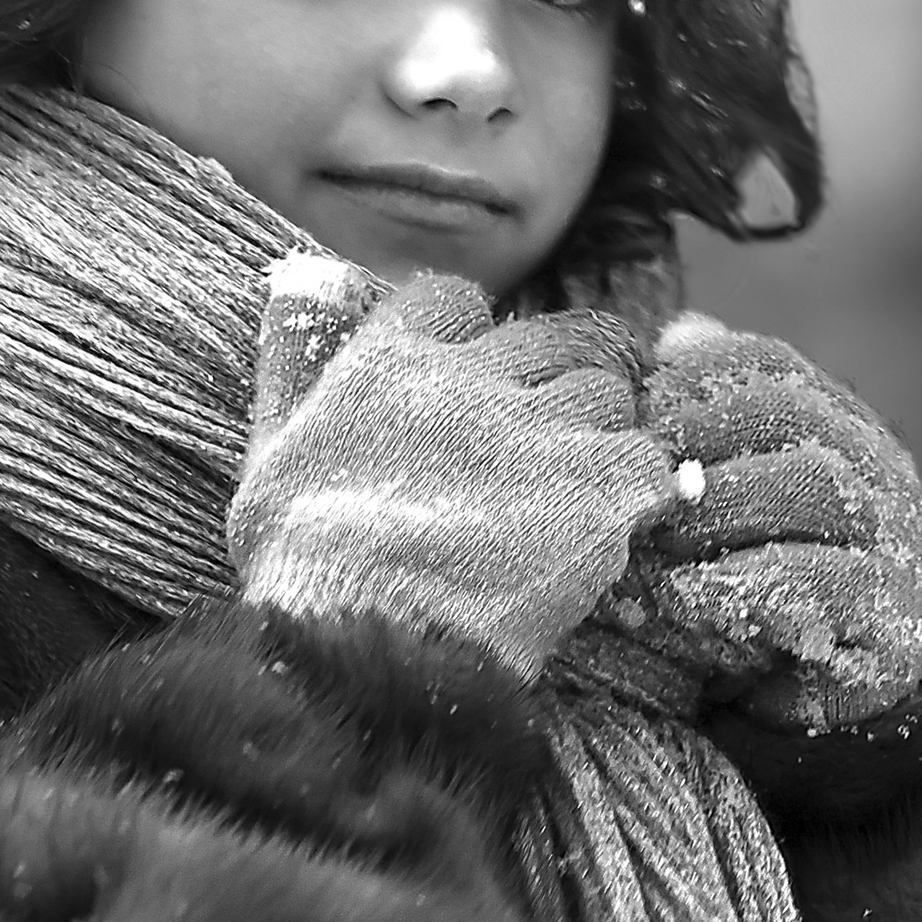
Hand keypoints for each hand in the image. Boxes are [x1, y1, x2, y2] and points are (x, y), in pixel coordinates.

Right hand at [229, 258, 677, 679]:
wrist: (366, 648)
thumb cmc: (302, 567)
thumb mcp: (270, 451)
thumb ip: (290, 357)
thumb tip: (304, 272)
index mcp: (391, 362)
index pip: (455, 300)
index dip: (471, 342)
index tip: (470, 387)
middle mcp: (473, 379)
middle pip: (552, 340)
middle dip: (554, 382)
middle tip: (544, 446)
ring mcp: (542, 430)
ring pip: (609, 393)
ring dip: (600, 436)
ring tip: (574, 494)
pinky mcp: (599, 488)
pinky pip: (652, 463)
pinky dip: (641, 493)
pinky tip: (612, 529)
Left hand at [629, 315, 921, 729]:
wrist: (828, 692)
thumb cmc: (757, 577)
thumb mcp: (728, 489)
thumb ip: (708, 420)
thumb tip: (678, 333)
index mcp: (835, 422)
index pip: (770, 363)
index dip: (696, 375)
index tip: (640, 409)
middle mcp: (876, 467)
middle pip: (788, 412)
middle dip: (698, 437)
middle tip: (635, 480)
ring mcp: (894, 538)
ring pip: (811, 483)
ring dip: (718, 508)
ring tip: (659, 541)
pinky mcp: (890, 617)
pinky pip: (819, 580)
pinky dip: (741, 585)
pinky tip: (689, 599)